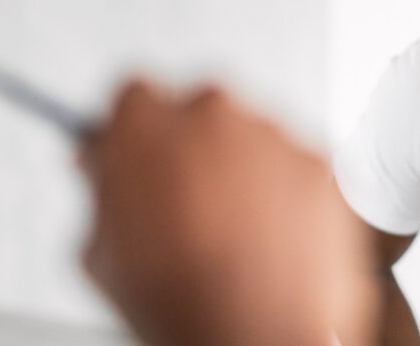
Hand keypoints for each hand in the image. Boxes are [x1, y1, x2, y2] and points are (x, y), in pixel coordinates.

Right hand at [80, 80, 374, 345]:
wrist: (253, 331)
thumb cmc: (176, 298)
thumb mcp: (100, 248)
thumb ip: (103, 187)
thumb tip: (104, 162)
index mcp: (147, 122)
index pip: (133, 96)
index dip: (134, 129)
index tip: (135, 149)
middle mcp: (213, 111)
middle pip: (199, 110)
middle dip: (192, 146)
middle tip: (187, 202)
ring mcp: (273, 132)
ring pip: (252, 136)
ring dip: (242, 169)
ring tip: (234, 232)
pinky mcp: (319, 160)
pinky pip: (296, 164)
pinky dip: (287, 191)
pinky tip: (271, 237)